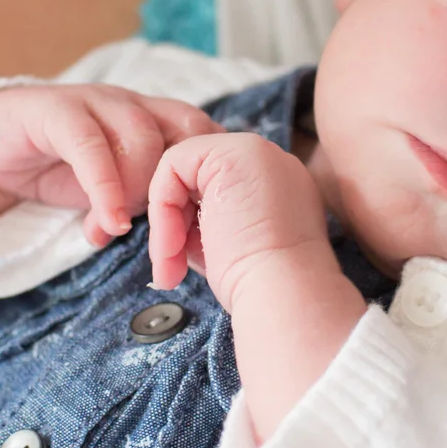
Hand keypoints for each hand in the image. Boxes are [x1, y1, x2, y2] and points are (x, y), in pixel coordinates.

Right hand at [0, 85, 220, 242]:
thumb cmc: (59, 172)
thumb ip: (142, 206)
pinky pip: (88, 144)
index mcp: (152, 118)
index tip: (216, 213)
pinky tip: (108, 221)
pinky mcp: (54, 111)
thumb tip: (171, 252)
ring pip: (141, 135)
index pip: (202, 132)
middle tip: (163, 225)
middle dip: (181, 182)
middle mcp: (130, 104)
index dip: (213, 170)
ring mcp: (94, 102)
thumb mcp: (112, 192)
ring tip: (121, 225)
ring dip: (139, 190)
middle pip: (184, 129)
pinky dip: (104, 187)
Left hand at [145, 132, 334, 313]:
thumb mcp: (233, 248)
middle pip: (198, 179)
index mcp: (280, 189)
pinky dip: (162, 209)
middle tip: (171, 271)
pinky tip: (171, 248)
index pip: (217, 190)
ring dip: (166, 224)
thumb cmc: (260, 288)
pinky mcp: (232, 153)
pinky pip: (173, 165)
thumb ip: (213, 224)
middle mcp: (272, 163)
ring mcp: (256, 152)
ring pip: (182, 172)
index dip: (192, 225)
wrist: (284, 295)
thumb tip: (178, 223)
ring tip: (171, 269)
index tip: (185, 264)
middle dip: (175, 225)